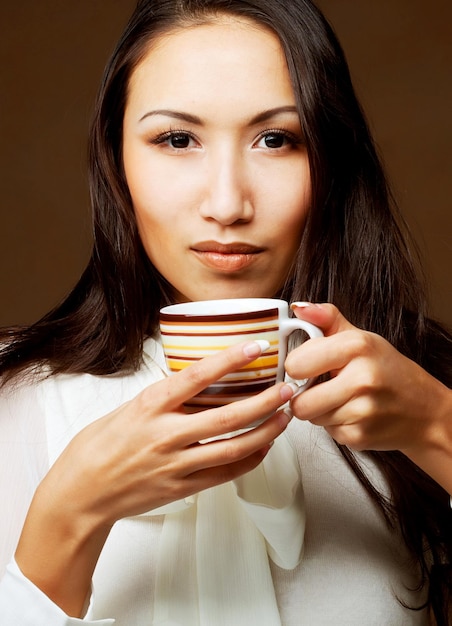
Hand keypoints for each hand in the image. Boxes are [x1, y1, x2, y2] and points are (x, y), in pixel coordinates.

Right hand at [16, 340, 294, 615]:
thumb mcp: (128, 409)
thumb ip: (164, 398)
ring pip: (234, 448)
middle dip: (264, 402)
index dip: (230, 360)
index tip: (255, 348)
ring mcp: (176, 465)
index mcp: (149, 407)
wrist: (81, 495)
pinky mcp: (183, 488)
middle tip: (287, 388)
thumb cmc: (99, 447)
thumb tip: (196, 381)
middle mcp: (166, 435)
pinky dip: (250, 459)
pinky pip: (226, 473)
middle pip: (228, 417)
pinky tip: (264, 447)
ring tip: (285, 416)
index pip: (197, 378)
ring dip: (266, 432)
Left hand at [285, 303, 451, 460]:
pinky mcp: (360, 436)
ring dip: (320, 411)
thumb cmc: (389, 371)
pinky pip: (328, 433)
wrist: (424, 411)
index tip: (307, 367)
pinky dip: (336, 425)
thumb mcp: (361, 337)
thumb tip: (299, 309)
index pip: (296, 364)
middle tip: (321, 388)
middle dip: (304, 396)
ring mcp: (361, 411)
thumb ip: (327, 319)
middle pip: (299, 401)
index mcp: (356, 347)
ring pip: (311, 418)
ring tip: (342, 399)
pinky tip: (353, 414)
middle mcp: (361, 379)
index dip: (296, 367)